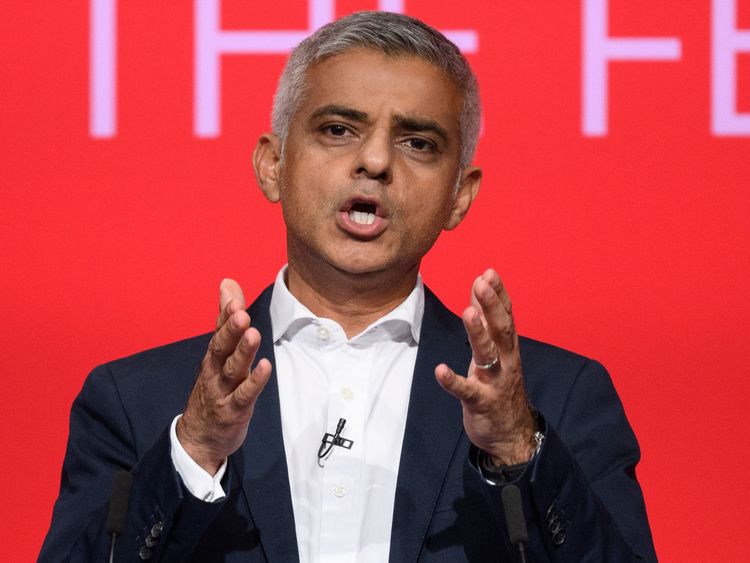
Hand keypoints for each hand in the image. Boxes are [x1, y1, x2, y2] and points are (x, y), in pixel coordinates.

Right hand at [176, 279, 271, 474]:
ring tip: (253, 334)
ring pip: (232, 369)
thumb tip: (228, 282)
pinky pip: (244, 395)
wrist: (198, 437)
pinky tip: (265, 367)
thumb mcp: (219, 351)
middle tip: (241, 313)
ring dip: (243, 352)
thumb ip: (225, 317)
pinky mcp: (233, 410)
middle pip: (221, 347)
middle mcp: (215, 370)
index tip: (234, 298)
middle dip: (231, 330)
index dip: (226, 315)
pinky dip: (254, 382)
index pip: (219, 331)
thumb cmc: (214, 388)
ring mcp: (223, 391)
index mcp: (214, 355)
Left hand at [435, 269, 536, 465]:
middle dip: (491, 305)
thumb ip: (486, 319)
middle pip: (500, 329)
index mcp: (507, 347)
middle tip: (482, 283)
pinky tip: (440, 370)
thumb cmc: (500, 385)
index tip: (489, 273)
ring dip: (478, 333)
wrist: (512, 434)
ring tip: (468, 313)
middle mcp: (505, 361)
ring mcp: (495, 382)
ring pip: (488, 355)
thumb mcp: (495, 350)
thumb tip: (480, 286)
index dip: (499, 294)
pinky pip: (467, 391)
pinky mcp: (482, 403)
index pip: (506, 315)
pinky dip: (453, 381)